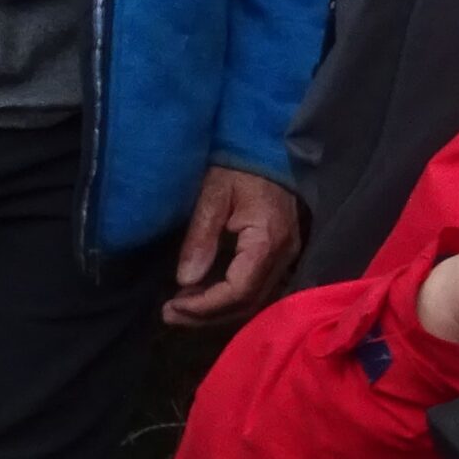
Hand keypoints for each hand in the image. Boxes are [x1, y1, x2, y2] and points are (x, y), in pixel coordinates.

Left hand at [163, 167, 300, 327]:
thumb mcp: (213, 193)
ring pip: (255, 299)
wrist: (270, 143)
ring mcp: (288, 254)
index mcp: (267, 240)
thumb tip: (185, 280)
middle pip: (247, 302)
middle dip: (207, 314)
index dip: (204, 306)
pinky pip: (258, 287)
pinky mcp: (283, 251)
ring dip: (218, 310)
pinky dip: (231, 298)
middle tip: (170, 314)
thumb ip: (200, 237)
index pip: (238, 291)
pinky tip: (206, 293)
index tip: (171, 306)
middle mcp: (284, 254)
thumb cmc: (240, 164)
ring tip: (182, 307)